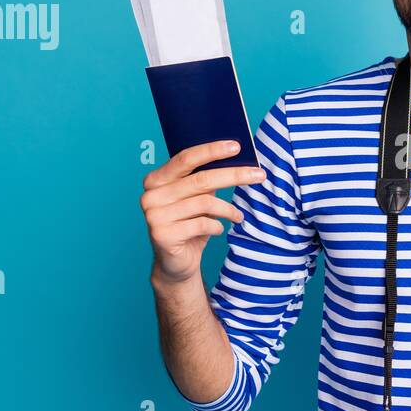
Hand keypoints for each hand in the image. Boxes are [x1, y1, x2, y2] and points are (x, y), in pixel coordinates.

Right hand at [140, 140, 266, 285]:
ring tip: (238, 216)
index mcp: (156, 180)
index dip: (212, 151)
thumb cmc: (190, 225)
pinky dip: (217, 226)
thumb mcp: (197, 199)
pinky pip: (202, 224)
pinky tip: (219, 229)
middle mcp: (151, 195)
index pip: (186, 158)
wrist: (176, 264)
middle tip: (259, 175)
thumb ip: (205, 179)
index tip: (237, 146)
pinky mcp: (162, 235)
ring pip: (205, 203)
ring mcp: (154, 215)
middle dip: (234, 176)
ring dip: (228, 209)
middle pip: (200, 179)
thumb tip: (234, 155)